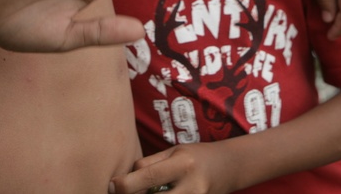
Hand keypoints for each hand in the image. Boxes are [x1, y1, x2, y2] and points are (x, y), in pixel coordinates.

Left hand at [109, 143, 235, 193]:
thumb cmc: (195, 156)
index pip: (149, 176)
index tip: (112, 186)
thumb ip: (149, 165)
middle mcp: (191, 187)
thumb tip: (120, 182)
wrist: (229, 168)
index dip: (125, 184)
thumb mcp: (173, 152)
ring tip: (143, 192)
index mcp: (182, 164)